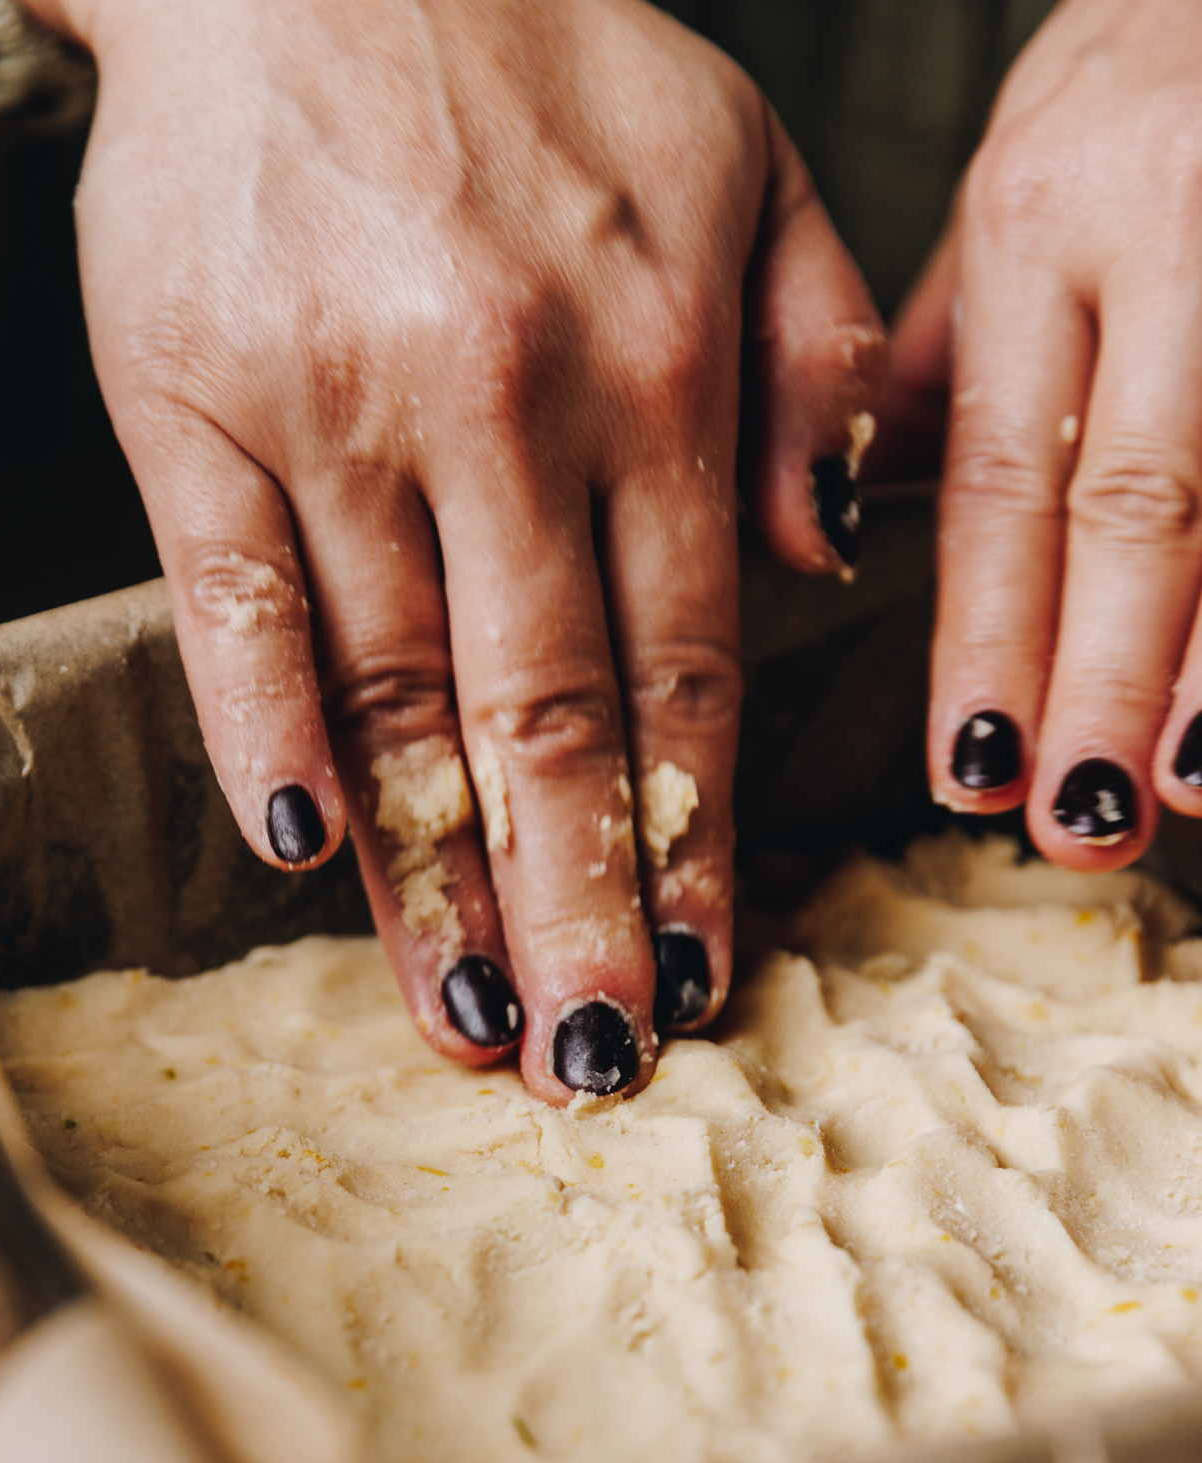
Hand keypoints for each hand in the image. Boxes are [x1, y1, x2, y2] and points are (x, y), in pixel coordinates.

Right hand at [26, 0, 881, 1100]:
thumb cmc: (534, 56)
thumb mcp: (741, 167)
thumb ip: (812, 365)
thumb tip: (831, 556)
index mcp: (657, 365)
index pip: (686, 667)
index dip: (692, 843)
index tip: (697, 976)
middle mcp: (506, 401)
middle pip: (547, 719)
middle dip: (578, 914)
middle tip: (594, 1066)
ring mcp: (338, 407)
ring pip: (393, 695)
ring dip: (432, 881)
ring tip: (464, 1024)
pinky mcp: (189, 401)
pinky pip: (232, 604)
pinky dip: (264, 734)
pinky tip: (299, 857)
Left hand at [877, 0, 1201, 872]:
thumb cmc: (1149, 88)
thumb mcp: (1024, 187)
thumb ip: (957, 357)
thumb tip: (850, 518)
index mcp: (1051, 216)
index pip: (1004, 471)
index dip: (990, 634)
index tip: (971, 767)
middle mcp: (1175, 228)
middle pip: (1137, 501)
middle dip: (1102, 678)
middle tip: (1073, 818)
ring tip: (1183, 788)